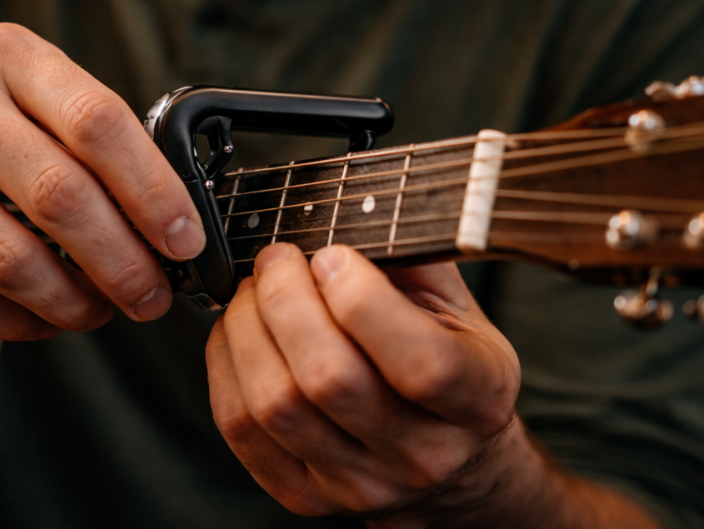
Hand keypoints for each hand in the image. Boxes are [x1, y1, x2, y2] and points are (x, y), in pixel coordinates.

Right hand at [0, 21, 205, 338]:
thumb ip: (66, 117)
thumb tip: (158, 202)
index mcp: (4, 54)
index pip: (99, 123)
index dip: (154, 191)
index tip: (187, 240)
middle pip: (62, 199)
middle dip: (124, 264)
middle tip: (152, 297)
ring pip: (9, 258)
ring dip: (71, 302)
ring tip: (99, 314)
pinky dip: (11, 321)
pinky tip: (39, 320)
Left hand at [206, 244, 659, 527]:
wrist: (452, 464)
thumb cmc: (451, 363)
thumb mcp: (457, 306)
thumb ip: (409, 259)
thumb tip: (344, 207)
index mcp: (478, 397)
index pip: (422, 363)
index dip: (363, 301)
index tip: (333, 255)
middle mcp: (423, 453)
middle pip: (330, 381)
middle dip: (286, 300)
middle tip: (277, 259)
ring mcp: (361, 484)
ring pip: (275, 405)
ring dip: (247, 329)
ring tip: (252, 291)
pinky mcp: (306, 496)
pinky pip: (242, 430)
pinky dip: (226, 367)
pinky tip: (239, 333)